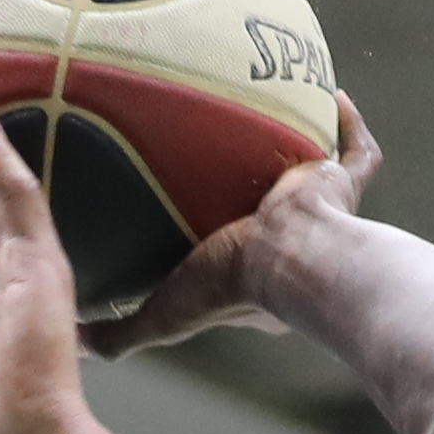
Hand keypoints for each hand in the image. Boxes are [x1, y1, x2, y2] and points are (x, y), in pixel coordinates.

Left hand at [101, 93, 379, 357]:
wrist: (293, 258)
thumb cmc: (231, 288)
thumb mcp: (163, 315)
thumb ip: (123, 331)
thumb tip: (76, 340)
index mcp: (254, 274)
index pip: (233, 255)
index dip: (214, 242)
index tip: (191, 223)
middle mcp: (289, 240)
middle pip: (270, 209)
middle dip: (254, 189)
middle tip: (229, 161)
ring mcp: (321, 210)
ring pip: (314, 176)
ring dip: (300, 150)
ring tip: (278, 116)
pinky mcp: (341, 184)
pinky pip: (356, 151)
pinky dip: (349, 124)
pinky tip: (332, 93)